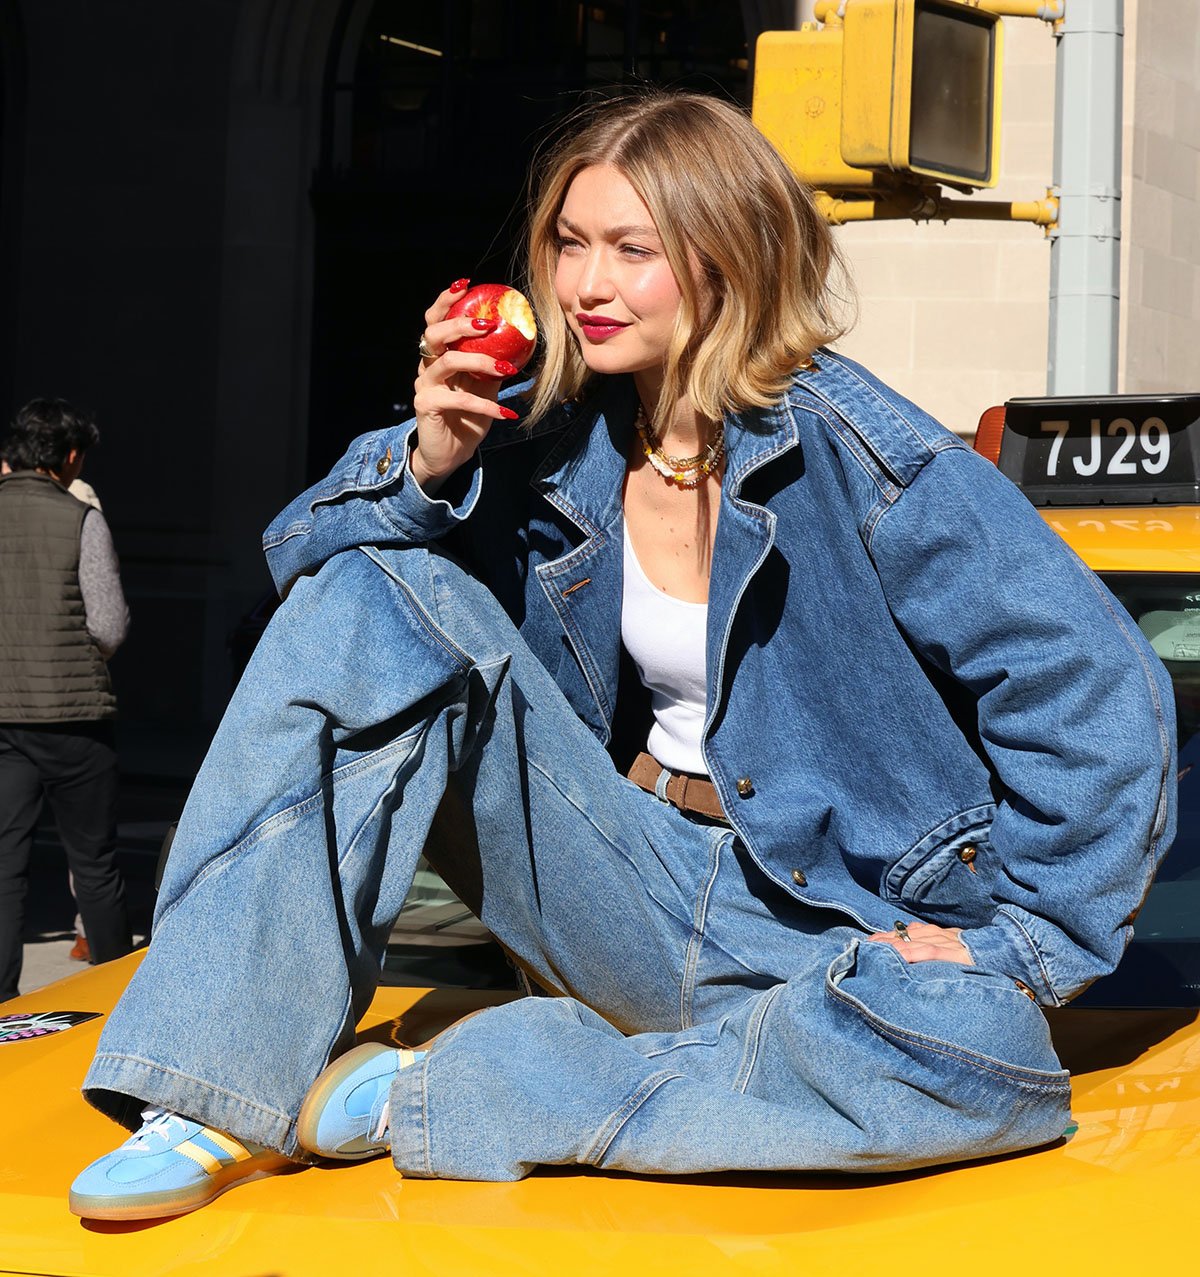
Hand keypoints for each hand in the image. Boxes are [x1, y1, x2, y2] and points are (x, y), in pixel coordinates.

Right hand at [410, 279, 520, 492]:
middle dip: (460, 323)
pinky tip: (506, 412)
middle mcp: (427, 366)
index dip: (446, 300)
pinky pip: (457, 399)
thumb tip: (523, 342)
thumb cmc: (467, 417)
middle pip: (433, 333)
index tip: (466, 284)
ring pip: (446, 361)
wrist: (450, 455)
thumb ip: (494, 363)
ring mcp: (424, 386)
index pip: (435, 319)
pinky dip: (485, 404)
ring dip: (480, 361)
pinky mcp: (426, 406)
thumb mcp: (485, 386)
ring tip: (505, 369)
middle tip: (487, 324)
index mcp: (439, 355)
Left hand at [866, 920, 971, 964]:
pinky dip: (910, 953)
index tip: (867, 943)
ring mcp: (942, 942)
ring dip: (889, 947)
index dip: (883, 938)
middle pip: (900, 936)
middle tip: (862, 949)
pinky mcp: (951, 953)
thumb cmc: (971, 952)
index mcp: (931, 932)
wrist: (999, 950)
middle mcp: (933, 933)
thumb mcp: (948, 945)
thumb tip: (909, 950)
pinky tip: (898, 956)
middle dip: (880, 943)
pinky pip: (926, 951)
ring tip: (872, 953)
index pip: (901, 933)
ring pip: (909, 942)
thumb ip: (929, 946)